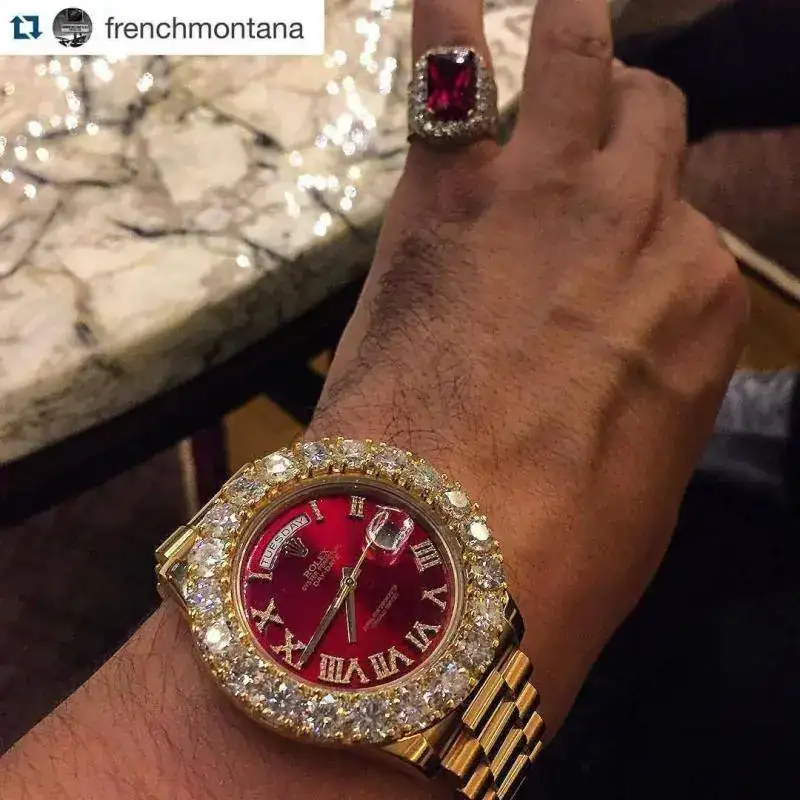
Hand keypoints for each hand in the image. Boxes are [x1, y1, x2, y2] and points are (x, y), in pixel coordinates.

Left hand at [309, 0, 748, 732]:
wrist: (449, 555)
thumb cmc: (556, 549)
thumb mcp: (642, 483)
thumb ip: (645, 400)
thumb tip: (621, 380)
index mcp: (702, 306)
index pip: (684, 234)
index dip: (637, 247)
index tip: (601, 272)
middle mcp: (642, 224)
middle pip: (650, 128)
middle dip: (621, 133)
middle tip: (579, 154)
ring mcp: (546, 192)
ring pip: (582, 65)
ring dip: (570, 37)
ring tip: (556, 12)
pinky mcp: (447, 190)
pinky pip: (452, 66)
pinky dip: (446, 20)